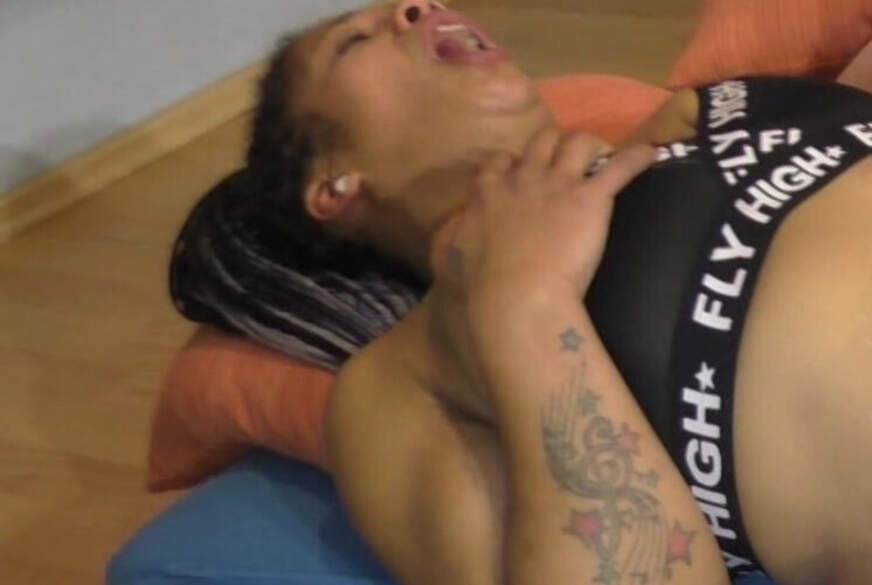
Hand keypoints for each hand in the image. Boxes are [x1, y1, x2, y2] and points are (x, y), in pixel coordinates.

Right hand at [430, 128, 654, 308]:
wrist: (514, 295)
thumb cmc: (479, 285)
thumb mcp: (449, 258)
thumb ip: (451, 239)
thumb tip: (451, 236)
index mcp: (488, 191)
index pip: (500, 161)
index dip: (513, 163)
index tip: (520, 173)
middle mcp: (523, 178)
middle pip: (542, 141)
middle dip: (554, 145)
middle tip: (565, 160)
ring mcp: (559, 184)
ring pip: (579, 142)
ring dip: (591, 145)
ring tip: (603, 155)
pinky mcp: (591, 199)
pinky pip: (620, 167)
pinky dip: (636, 158)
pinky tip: (650, 154)